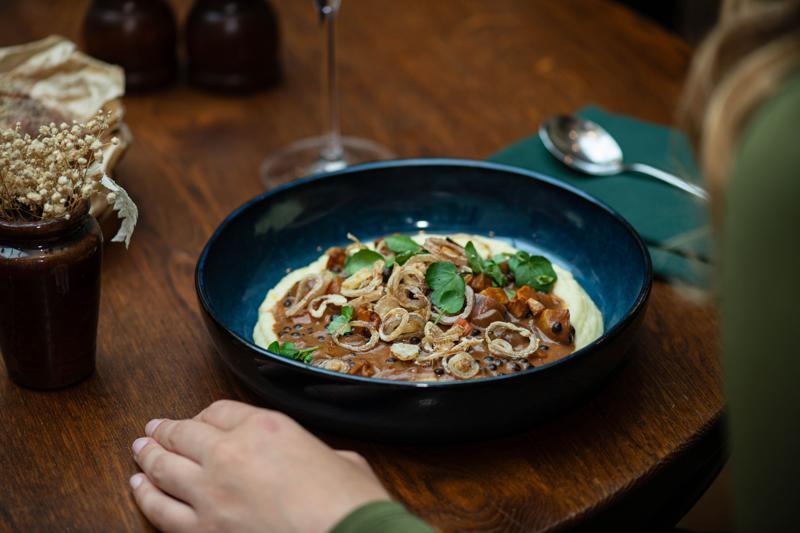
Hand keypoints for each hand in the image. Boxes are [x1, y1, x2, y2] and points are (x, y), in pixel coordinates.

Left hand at [128, 400, 389, 532]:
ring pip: (164, 469)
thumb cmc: (348, 504)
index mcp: (265, 427)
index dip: (204, 416)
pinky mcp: (203, 531)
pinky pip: (161, 511)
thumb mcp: (340, 458)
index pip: (219, 411)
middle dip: (165, 432)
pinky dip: (146, 497)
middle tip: (154, 431)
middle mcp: (230, 454)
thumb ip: (315, 453)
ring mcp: (211, 494)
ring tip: (139, 452)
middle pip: (184, 434)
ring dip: (147, 458)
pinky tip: (139, 489)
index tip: (198, 421)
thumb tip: (315, 461)